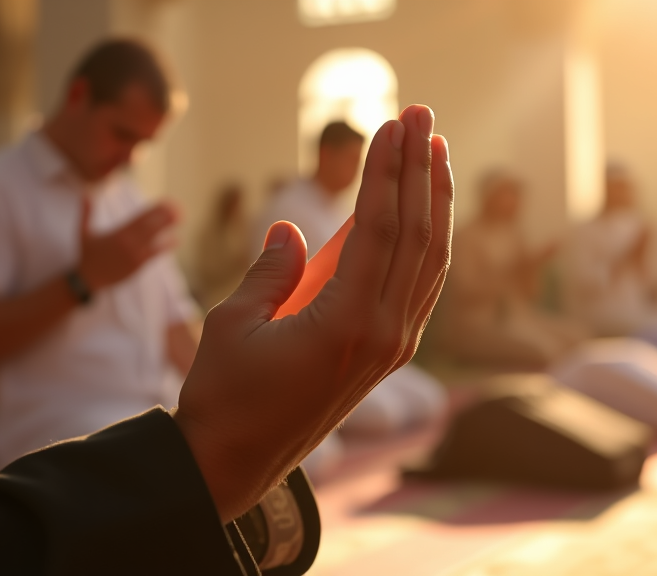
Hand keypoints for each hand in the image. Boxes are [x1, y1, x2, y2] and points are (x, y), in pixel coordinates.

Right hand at [77, 199, 177, 290]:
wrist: (87, 280)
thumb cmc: (87, 255)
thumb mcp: (83, 232)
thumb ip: (86, 213)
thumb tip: (85, 194)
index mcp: (118, 234)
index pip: (140, 219)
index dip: (154, 210)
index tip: (166, 202)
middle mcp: (127, 244)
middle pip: (150, 227)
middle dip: (164, 217)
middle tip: (178, 208)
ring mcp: (133, 256)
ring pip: (154, 239)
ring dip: (167, 228)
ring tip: (180, 218)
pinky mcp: (136, 267)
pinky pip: (154, 255)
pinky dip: (165, 247)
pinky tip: (176, 240)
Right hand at [174, 105, 453, 521]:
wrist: (233, 464)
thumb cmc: (223, 395)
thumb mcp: (233, 324)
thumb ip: (270, 272)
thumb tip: (290, 230)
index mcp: (346, 322)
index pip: (379, 228)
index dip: (386, 171)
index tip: (391, 125)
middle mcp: (383, 334)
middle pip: (416, 236)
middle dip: (419, 171)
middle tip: (420, 116)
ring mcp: (391, 348)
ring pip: (428, 263)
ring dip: (432, 204)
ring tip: (433, 154)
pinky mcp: (386, 357)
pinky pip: (418, 290)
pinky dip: (424, 247)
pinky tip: (422, 217)